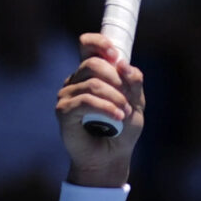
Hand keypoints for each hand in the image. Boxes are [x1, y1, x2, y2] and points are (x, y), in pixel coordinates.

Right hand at [56, 34, 145, 187]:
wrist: (112, 157)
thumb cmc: (123, 130)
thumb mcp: (136, 103)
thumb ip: (134, 82)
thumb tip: (124, 64)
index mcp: (93, 73)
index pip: (87, 45)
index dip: (99, 43)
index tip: (116, 56)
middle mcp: (76, 80)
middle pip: (93, 63)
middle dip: (117, 80)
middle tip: (129, 101)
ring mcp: (67, 94)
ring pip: (92, 83)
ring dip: (115, 98)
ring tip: (125, 114)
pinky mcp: (63, 110)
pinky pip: (85, 100)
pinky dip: (106, 108)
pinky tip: (117, 117)